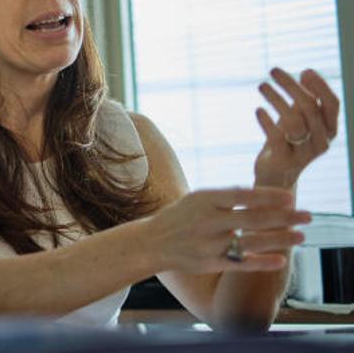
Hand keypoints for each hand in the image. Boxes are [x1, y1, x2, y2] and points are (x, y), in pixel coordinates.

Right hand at [146, 187, 310, 273]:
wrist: (152, 242)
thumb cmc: (181, 217)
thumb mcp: (198, 198)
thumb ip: (227, 197)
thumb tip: (264, 195)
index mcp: (204, 199)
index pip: (243, 196)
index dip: (268, 196)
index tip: (291, 197)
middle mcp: (208, 221)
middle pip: (253, 219)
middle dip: (284, 217)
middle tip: (307, 215)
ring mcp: (209, 244)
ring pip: (251, 242)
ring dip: (279, 239)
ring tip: (301, 236)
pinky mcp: (209, 263)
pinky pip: (240, 263)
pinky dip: (262, 262)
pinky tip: (281, 260)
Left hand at [253, 68, 339, 187]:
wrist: (275, 176)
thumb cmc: (288, 141)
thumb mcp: (299, 119)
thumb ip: (306, 99)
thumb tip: (306, 73)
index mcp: (329, 129)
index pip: (332, 103)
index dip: (320, 86)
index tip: (304, 70)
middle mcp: (321, 141)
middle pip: (310, 108)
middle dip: (291, 86)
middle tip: (273, 71)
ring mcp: (304, 153)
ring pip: (294, 122)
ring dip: (276, 99)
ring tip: (262, 85)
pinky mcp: (285, 161)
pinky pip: (277, 138)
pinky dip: (267, 122)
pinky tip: (258, 110)